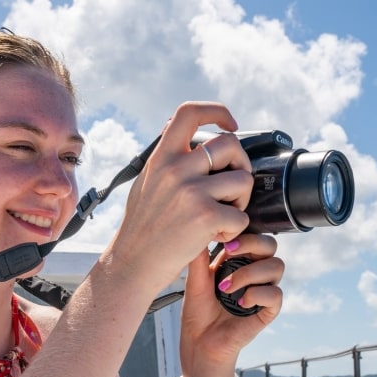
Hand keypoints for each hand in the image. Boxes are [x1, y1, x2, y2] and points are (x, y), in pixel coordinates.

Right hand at [106, 102, 253, 294]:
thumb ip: (165, 158)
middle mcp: (176, 169)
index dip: (216, 112)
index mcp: (161, 157)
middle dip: (241, 165)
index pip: (190, 113)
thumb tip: (178, 129)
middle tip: (232, 188)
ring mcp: (191, 192)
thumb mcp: (146, 182)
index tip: (230, 124)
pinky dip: (235, 229)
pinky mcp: (205, 217)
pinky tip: (215, 236)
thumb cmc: (141, 228)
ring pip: (243, 180)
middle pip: (230, 144)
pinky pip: (241, 216)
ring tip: (223, 215)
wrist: (132, 264)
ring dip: (241, 201)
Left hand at [179, 233, 283, 376]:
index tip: (224, 243)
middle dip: (253, 244)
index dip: (244, 234)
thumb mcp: (194, 280)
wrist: (198, 343)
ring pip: (277, 266)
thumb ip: (199, 256)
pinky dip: (258, 294)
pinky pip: (276, 294)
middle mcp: (254, 273)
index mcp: (238, 262)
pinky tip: (240, 302)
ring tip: (226, 288)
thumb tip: (199, 227)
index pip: (253, 236)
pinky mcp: (267, 311)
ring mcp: (262, 291)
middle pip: (271, 246)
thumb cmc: (197, 314)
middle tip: (229, 254)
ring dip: (250, 273)